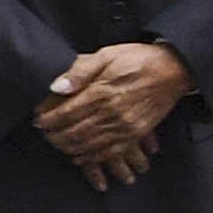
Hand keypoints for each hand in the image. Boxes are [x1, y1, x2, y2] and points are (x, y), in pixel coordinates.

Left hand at [34, 42, 191, 186]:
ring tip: (57, 142)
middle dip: (54, 135)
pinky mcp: (135, 134)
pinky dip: (90, 158)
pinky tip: (78, 156)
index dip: (48, 119)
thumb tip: (56, 87)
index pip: (65, 113)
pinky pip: (109, 153)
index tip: (38, 120)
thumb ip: (80, 71)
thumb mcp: (107, 55)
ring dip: (68, 147)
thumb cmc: (138, 59)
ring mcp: (125, 127)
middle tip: (44, 133)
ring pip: (88, 145)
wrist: (174, 69)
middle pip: (74, 132)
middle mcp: (112, 113)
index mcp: (102, 92)